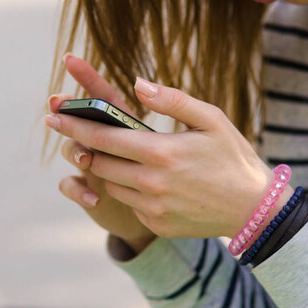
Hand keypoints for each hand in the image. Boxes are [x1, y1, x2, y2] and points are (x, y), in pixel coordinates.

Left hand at [46, 76, 293, 238]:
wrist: (254, 209)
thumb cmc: (233, 157)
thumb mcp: (211, 119)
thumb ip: (173, 99)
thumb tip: (138, 83)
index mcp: (161, 152)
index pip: (104, 138)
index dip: (74, 125)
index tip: (53, 117)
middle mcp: (151, 183)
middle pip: (99, 162)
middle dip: (83, 147)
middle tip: (74, 133)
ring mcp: (152, 207)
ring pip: (111, 184)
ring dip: (106, 168)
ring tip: (114, 154)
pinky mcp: (156, 224)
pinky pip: (130, 203)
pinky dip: (129, 188)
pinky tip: (145, 179)